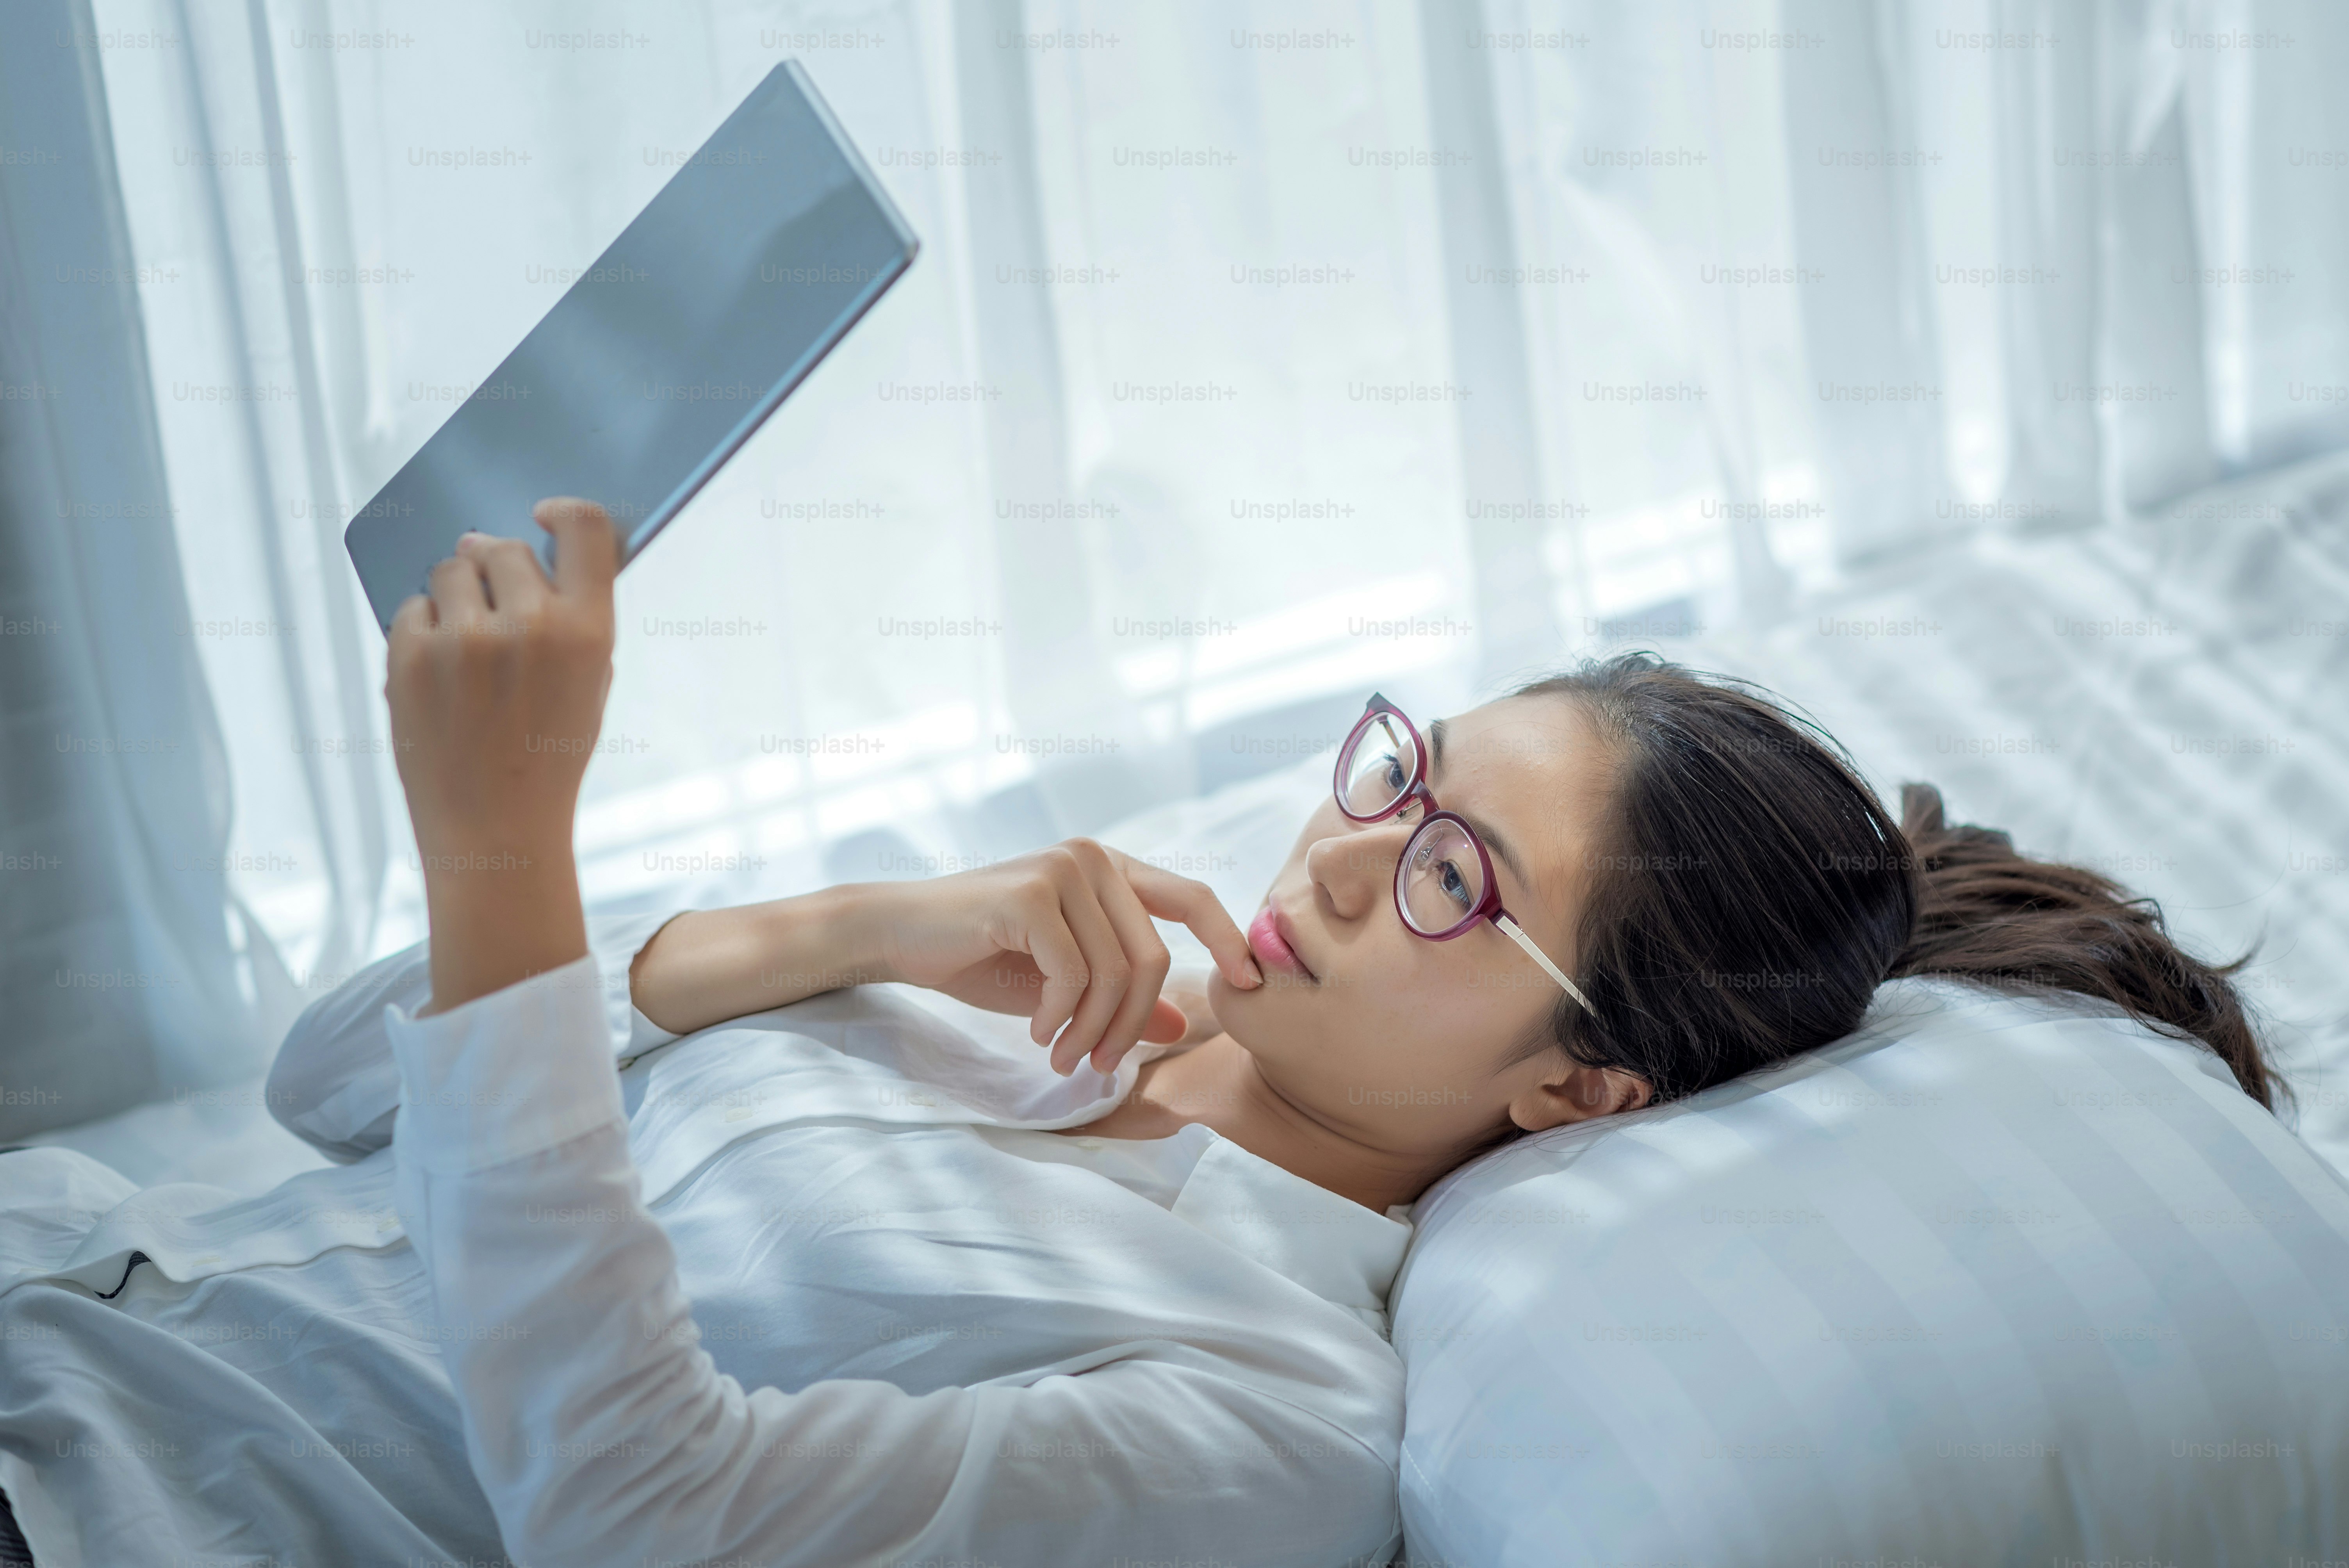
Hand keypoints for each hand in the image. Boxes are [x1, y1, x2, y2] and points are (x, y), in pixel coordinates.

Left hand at [386, 499, 618, 1012]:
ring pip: (449, 569)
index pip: (583, 528)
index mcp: (588, 632)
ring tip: (465, 648)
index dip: (561, 510)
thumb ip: (571, 616)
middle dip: (494, 568)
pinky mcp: (410, 658)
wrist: (496, 832)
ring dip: (455, 595)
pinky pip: (412, 608)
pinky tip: (439, 674)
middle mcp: (529, 626)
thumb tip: (519, 544)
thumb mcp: (589, 685)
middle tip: (493, 607)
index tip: (540, 514)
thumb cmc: (549, 755)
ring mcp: (465, 641)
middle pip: (502, 547)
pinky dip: (422, 631)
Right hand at [854, 838, 1262, 1077]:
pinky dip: (1058, 1016)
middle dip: (1131, 1025)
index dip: (1229, 938)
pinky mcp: (1030, 894)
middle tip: (1098, 1065)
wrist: (899, 935)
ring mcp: (1062, 869)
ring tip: (1062, 1056)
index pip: (1191, 896)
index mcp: (1109, 870)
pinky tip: (1035, 1031)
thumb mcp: (1062, 983)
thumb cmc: (981, 955)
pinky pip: (1073, 974)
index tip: (1250, 985)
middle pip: (1154, 956)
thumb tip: (1182, 1026)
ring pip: (1115, 972)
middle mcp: (1092, 859)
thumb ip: (1121, 995)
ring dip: (1091, 1030)